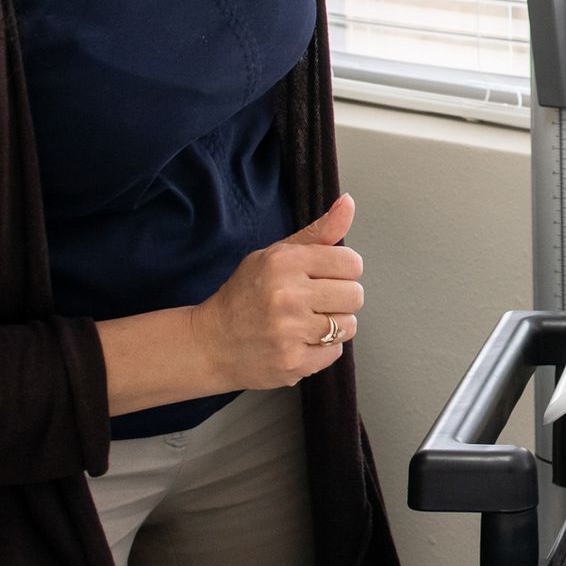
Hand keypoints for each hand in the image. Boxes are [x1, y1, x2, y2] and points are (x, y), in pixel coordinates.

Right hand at [190, 194, 365, 391]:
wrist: (210, 342)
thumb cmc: (246, 294)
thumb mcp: (277, 254)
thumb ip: (318, 233)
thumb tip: (348, 202)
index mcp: (285, 263)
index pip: (352, 263)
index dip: (343, 271)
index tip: (325, 276)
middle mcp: (287, 296)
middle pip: (355, 295)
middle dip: (339, 298)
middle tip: (315, 301)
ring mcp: (289, 332)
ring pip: (348, 325)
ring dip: (334, 325)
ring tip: (306, 322)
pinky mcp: (292, 362)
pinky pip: (335, 352)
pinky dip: (322, 349)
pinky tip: (298, 341)